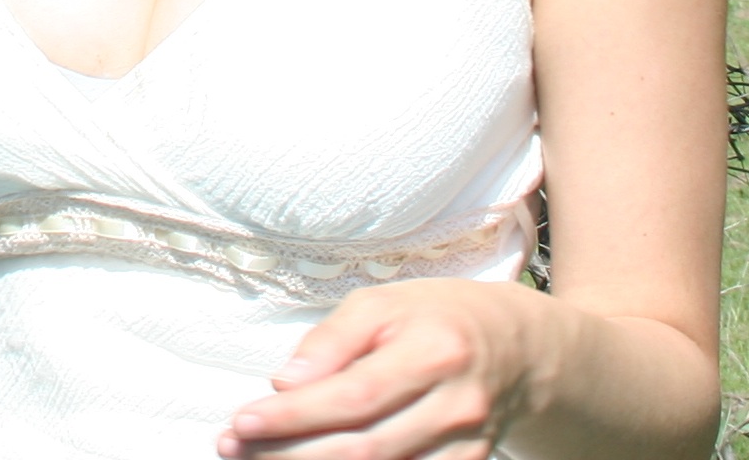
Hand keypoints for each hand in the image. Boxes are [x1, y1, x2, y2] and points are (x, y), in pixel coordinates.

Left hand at [220, 278, 553, 459]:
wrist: (515, 347)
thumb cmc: (432, 316)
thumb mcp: (380, 304)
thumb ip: (331, 342)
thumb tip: (284, 384)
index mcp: (432, 352)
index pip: (353, 397)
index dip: (294, 417)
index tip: (241, 423)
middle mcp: (455, 408)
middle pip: (364, 449)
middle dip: (291, 454)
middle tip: (233, 450)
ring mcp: (467, 448)